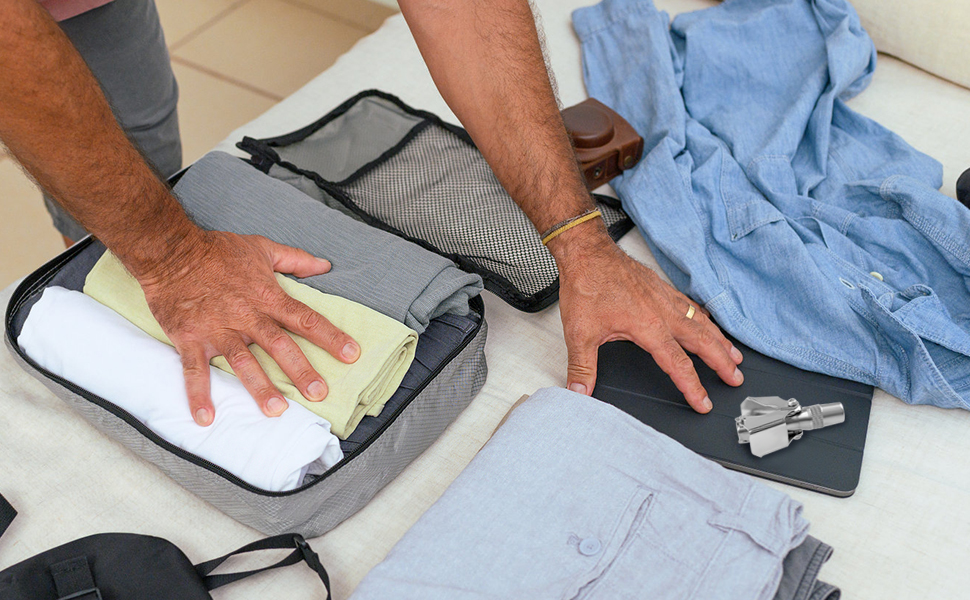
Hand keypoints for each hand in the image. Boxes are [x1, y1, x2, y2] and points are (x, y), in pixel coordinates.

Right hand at [136, 229, 359, 425]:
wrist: (171, 251)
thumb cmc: (217, 250)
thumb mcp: (262, 248)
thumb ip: (295, 259)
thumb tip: (325, 265)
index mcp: (266, 297)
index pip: (305, 318)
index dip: (330, 336)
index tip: (351, 354)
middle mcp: (246, 316)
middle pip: (279, 345)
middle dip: (300, 370)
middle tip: (318, 393)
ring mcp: (217, 329)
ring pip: (243, 362)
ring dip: (259, 387)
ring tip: (276, 410)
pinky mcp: (190, 338)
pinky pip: (194, 370)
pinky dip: (198, 394)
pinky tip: (206, 418)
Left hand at [553, 230, 743, 412]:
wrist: (587, 252)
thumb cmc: (586, 286)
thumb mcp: (579, 333)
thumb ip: (582, 367)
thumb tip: (579, 392)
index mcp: (648, 327)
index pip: (677, 365)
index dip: (692, 387)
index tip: (702, 402)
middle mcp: (662, 311)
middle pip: (702, 342)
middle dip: (721, 363)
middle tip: (735, 378)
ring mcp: (664, 297)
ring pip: (701, 322)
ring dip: (719, 341)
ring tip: (733, 355)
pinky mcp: (660, 287)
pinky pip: (691, 305)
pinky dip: (704, 318)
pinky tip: (707, 322)